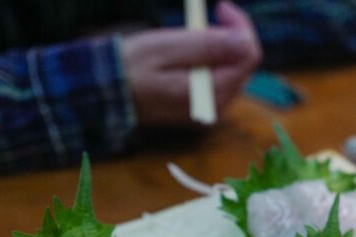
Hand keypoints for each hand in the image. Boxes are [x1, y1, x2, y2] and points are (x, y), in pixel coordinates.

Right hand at [119, 1, 261, 126]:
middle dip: (233, 34)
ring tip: (194, 32)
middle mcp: (218, 105)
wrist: (107, 95)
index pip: (248, 55)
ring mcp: (211, 108)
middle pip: (244, 63)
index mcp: (213, 92)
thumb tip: (244, 40)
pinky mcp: (202, 106)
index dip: (241, 26)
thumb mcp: (166, 48)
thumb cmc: (131, 68)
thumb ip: (207, 46)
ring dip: (222, 45)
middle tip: (209, 15)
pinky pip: (220, 78)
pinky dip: (213, 58)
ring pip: (233, 70)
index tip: (220, 6)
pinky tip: (191, 50)